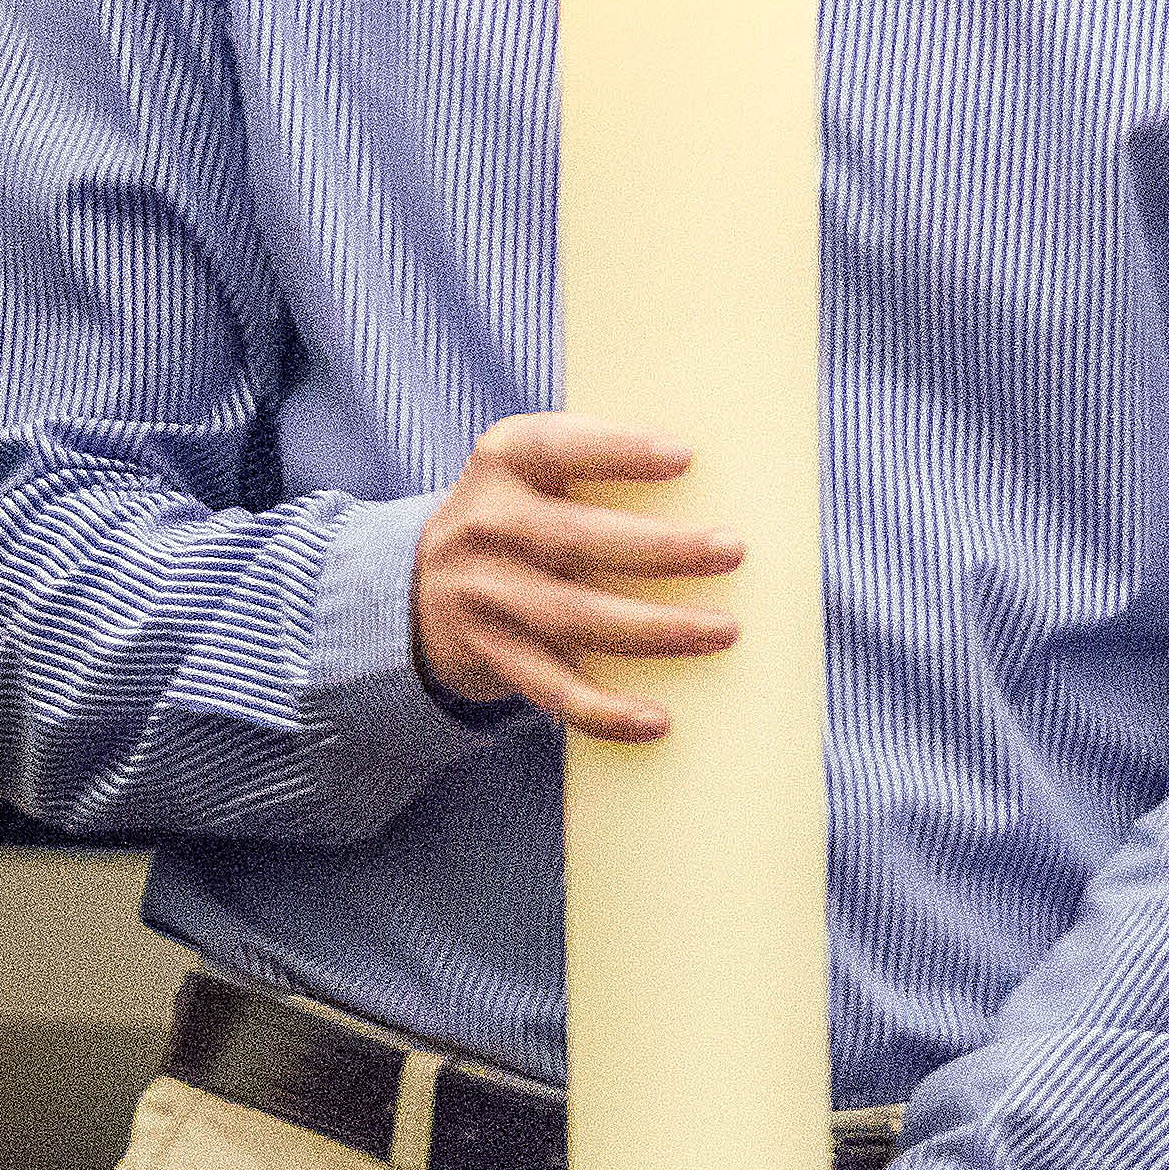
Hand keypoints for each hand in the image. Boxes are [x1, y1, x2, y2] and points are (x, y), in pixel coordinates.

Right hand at [412, 413, 738, 738]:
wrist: (421, 588)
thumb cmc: (526, 517)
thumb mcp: (538, 474)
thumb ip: (604, 469)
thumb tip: (746, 481)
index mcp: (507, 461)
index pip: (558, 447)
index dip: (618, 451)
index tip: (686, 457)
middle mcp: (486, 524)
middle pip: (578, 538)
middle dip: (661, 548)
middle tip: (734, 550)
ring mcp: (483, 594)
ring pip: (575, 617)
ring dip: (655, 629)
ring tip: (725, 631)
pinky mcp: (491, 656)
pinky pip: (552, 689)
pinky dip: (605, 712)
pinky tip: (657, 721)